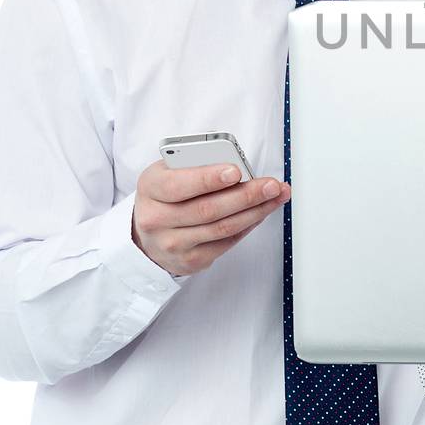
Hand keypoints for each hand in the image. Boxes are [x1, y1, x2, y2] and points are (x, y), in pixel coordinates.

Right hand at [132, 160, 289, 276]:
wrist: (147, 235)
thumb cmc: (166, 195)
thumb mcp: (169, 172)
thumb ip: (195, 165)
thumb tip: (235, 164)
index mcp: (151, 188)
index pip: (178, 185)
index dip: (209, 179)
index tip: (236, 171)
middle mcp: (157, 219)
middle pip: (208, 209)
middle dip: (246, 196)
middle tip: (271, 185)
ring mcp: (173, 244)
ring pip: (222, 228)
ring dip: (256, 211)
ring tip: (276, 196)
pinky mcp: (190, 260)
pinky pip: (227, 242)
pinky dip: (249, 224)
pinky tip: (261, 211)